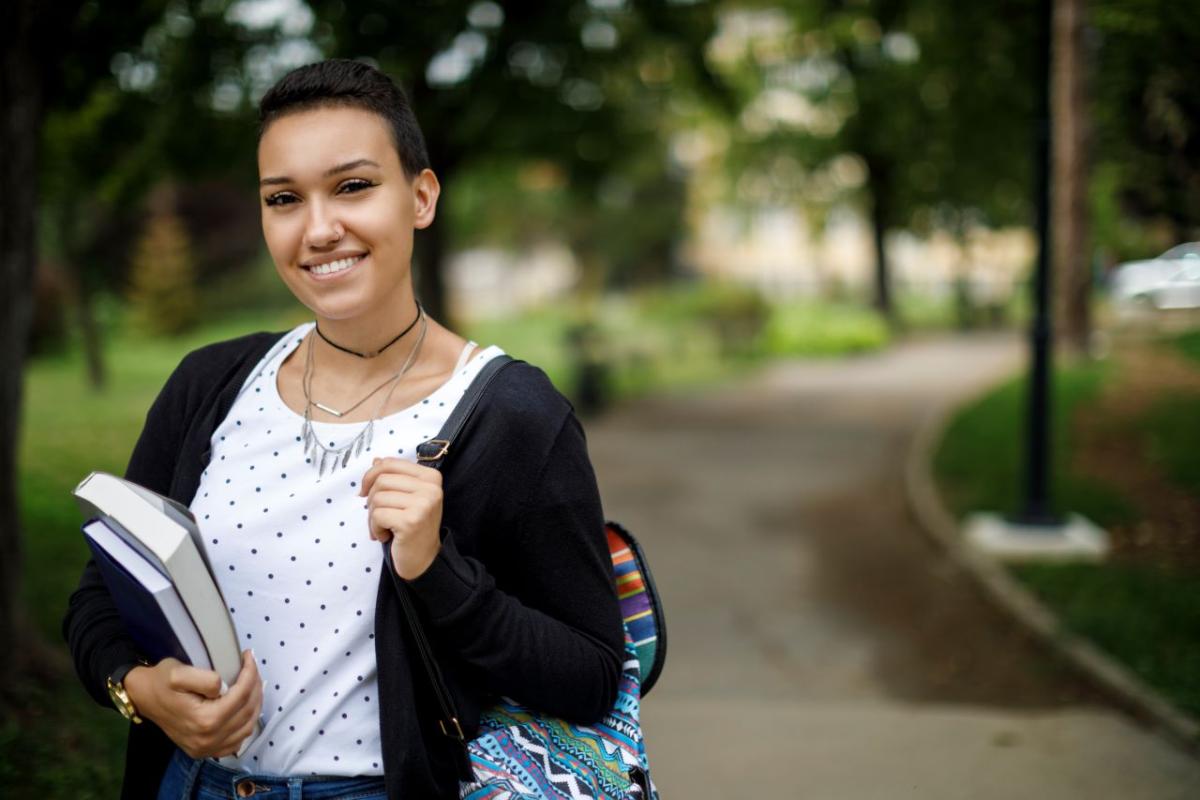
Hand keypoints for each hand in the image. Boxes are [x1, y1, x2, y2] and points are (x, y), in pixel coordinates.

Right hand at [123, 649, 261, 758]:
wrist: (144, 697)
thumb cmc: (161, 682)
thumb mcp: (179, 673)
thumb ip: (206, 679)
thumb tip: (226, 687)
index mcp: (204, 720)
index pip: (241, 695)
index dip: (250, 673)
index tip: (249, 656)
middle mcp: (207, 739)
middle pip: (247, 711)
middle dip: (255, 686)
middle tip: (253, 668)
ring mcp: (206, 749)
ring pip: (247, 728)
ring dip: (255, 704)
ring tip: (253, 684)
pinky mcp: (204, 751)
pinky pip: (236, 742)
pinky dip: (246, 724)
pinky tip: (245, 707)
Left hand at [360, 456, 442, 579]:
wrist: (424, 559)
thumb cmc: (413, 527)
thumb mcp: (407, 497)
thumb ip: (394, 477)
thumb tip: (376, 460)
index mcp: (431, 477)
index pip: (391, 463)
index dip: (371, 475)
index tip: (365, 490)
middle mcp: (431, 488)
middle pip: (382, 480)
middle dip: (372, 499)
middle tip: (378, 515)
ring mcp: (423, 504)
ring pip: (377, 498)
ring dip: (373, 516)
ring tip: (385, 527)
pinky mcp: (411, 521)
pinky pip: (377, 515)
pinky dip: (374, 528)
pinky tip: (386, 536)